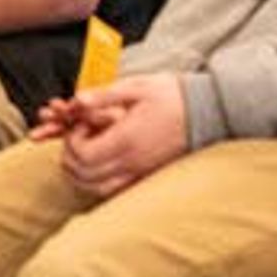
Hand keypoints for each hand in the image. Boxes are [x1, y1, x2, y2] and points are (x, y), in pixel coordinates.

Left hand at [55, 75, 189, 198]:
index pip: (83, 156)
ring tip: (84, 150)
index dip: (72, 141)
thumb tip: (77, 100)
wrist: (205, 111)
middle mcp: (131, 162)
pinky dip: (98, 182)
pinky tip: (100, 164)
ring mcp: (140, 172)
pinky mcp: (146, 175)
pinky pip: (114, 190)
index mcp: (126, 139)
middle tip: (78, 137)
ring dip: (81, 173)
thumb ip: (104, 95)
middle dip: (71, 157)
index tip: (80, 124)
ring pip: (97, 188)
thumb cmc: (171, 96)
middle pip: (84, 176)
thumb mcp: (136, 86)